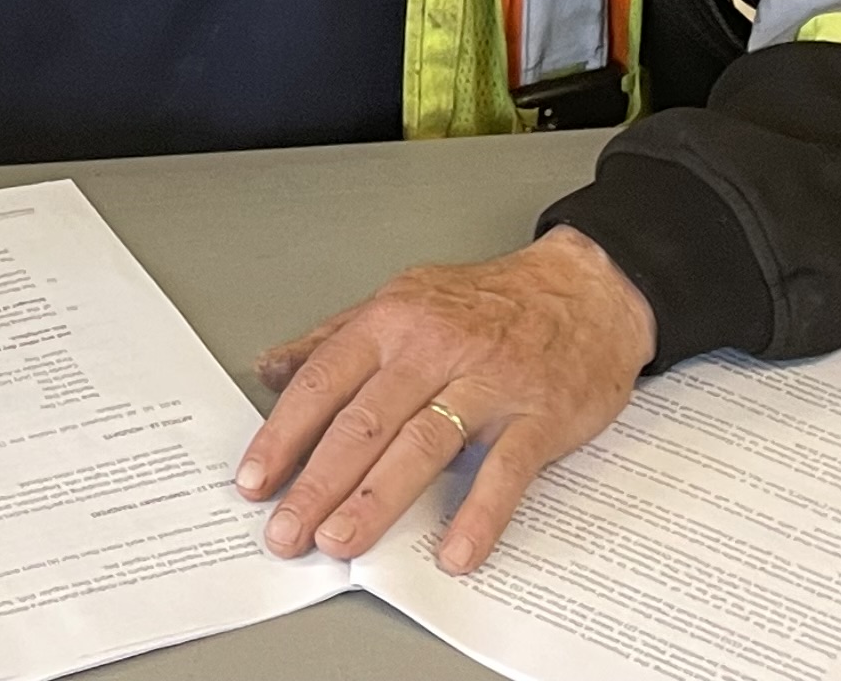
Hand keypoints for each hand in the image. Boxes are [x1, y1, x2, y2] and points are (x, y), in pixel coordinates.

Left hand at [238, 228, 654, 571]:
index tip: (254, 480)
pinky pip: (504, 469)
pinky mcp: (538, 415)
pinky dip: (479, 513)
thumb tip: (270, 369)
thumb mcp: (403, 301)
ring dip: (377, 499)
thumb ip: (333, 338)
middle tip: (286, 530)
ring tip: (341, 541)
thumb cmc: (490, 302)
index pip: (324, 382)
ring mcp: (488, 382)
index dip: (283, 434)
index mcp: (393, 321)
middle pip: (364, 422)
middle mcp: (434, 348)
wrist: (586, 289)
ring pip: (422, 444)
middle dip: (318, 483)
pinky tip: (454, 551)